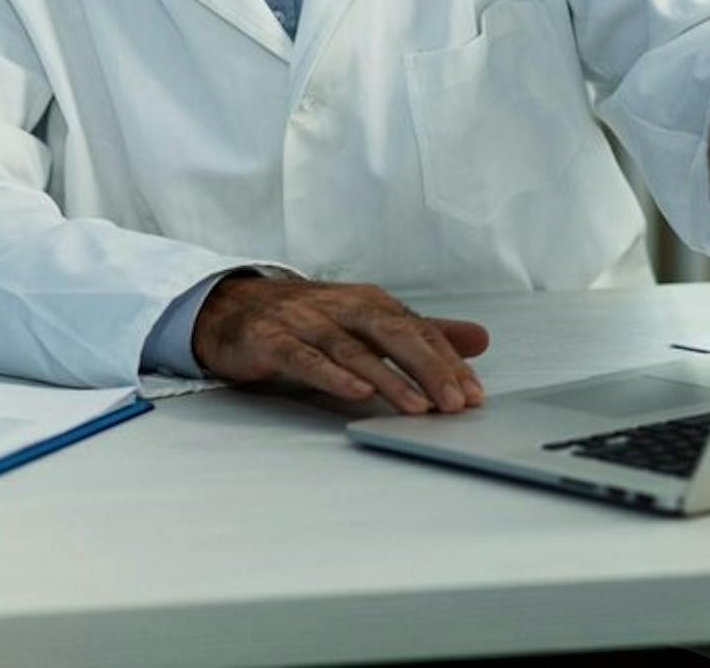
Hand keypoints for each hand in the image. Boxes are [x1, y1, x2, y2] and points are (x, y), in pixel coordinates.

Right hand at [190, 275, 488, 413]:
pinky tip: (355, 393)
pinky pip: (305, 358)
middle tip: (457, 402)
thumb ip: (421, 333)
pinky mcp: (271, 341)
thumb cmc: (306, 318)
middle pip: (392, 334)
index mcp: (369, 302)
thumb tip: (479, 339)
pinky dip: (331, 374)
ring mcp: (305, 323)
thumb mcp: (367, 321)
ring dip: (388, 379)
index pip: (417, 331)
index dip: (447, 362)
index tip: (473, 394)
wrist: (230, 306)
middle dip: (428, 368)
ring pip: (353, 350)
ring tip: (417, 407)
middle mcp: (341, 307)